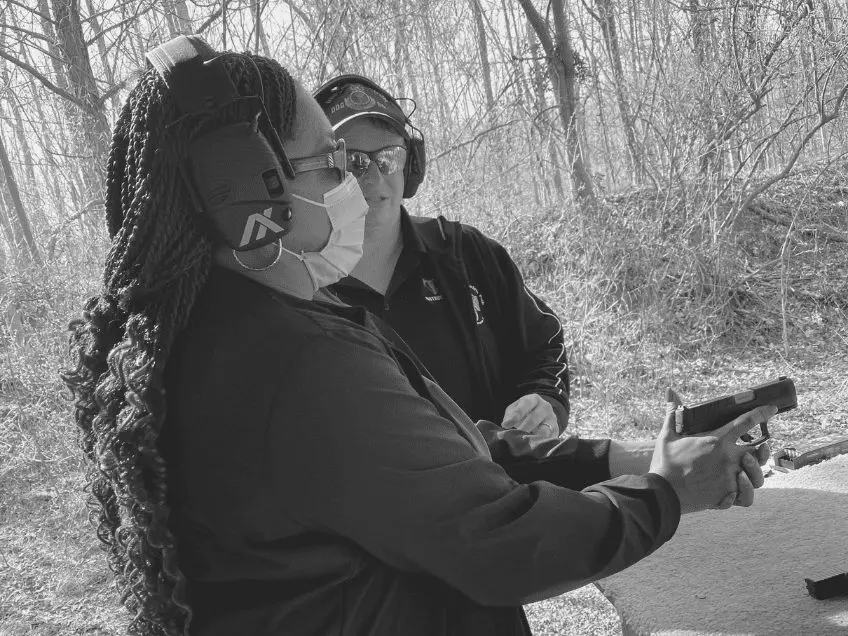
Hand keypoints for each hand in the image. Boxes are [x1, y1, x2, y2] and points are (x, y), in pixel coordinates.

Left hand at [500, 394, 559, 439]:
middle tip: (514, 436)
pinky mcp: (556, 431)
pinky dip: (540, 444)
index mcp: (534, 399)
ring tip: (523, 443)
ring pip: (543, 430)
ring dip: (532, 438)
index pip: (525, 405)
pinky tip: (532, 447)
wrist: (543, 413)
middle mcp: (545, 407)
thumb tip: (506, 424)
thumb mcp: (516, 408)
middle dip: (523, 428)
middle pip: (534, 418)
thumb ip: (510, 415)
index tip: (505, 425)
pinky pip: (549, 439)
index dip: (515, 416)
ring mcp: (552, 419)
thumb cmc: (525, 410)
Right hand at [648, 388, 776, 513]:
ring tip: (743, 471)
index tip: (772, 409)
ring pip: (756, 476)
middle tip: (756, 449)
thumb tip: (670, 390)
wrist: (663, 492)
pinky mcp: (728, 495)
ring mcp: (731, 477)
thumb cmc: (665, 463)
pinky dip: (744, 493)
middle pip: (758, 451)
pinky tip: (735, 489)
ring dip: (753, 472)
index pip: (746, 422)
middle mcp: (728, 458)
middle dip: (760, 449)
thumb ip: (673, 412)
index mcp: (716, 440)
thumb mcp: (667, 435)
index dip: (761, 413)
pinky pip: (747, 496)